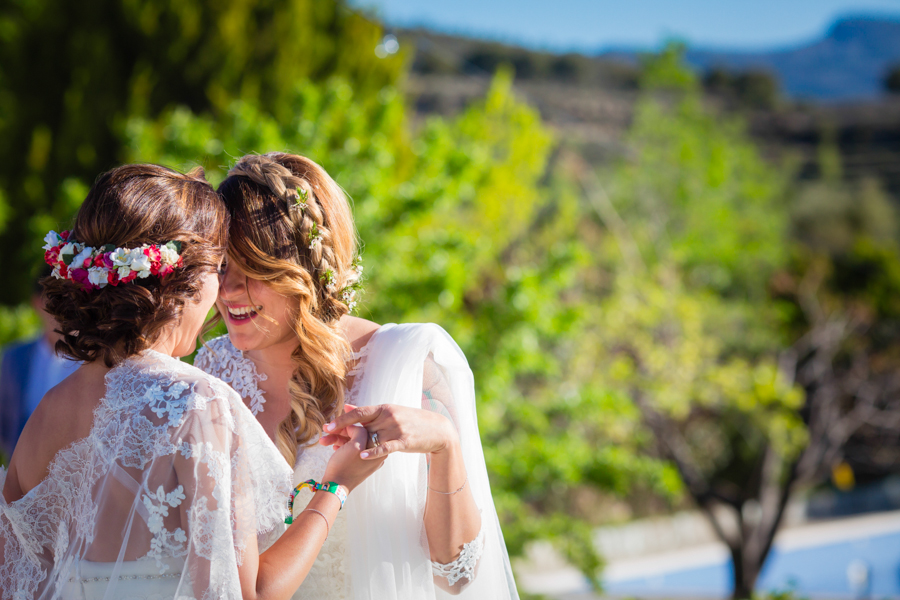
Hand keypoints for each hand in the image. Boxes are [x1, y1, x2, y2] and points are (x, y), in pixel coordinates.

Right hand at [322, 424, 385, 491]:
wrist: (334, 487)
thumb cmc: (345, 467)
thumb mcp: (355, 445)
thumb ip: (359, 431)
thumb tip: (353, 427)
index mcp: (378, 451)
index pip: (364, 430)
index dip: (349, 425)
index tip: (337, 424)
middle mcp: (373, 455)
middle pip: (356, 436)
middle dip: (339, 432)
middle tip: (325, 428)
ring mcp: (363, 460)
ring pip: (349, 443)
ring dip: (335, 439)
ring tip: (322, 440)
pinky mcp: (354, 464)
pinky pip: (347, 451)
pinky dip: (338, 447)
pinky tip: (329, 446)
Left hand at [323, 404, 458, 459]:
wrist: (437, 429)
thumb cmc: (411, 421)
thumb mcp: (389, 413)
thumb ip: (368, 412)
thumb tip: (347, 406)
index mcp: (384, 408)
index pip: (359, 413)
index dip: (341, 419)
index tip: (326, 426)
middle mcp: (388, 416)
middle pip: (360, 425)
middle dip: (340, 432)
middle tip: (323, 439)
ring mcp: (397, 428)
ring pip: (370, 437)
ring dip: (352, 445)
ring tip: (336, 452)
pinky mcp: (405, 441)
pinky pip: (386, 446)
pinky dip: (374, 451)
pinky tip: (362, 455)